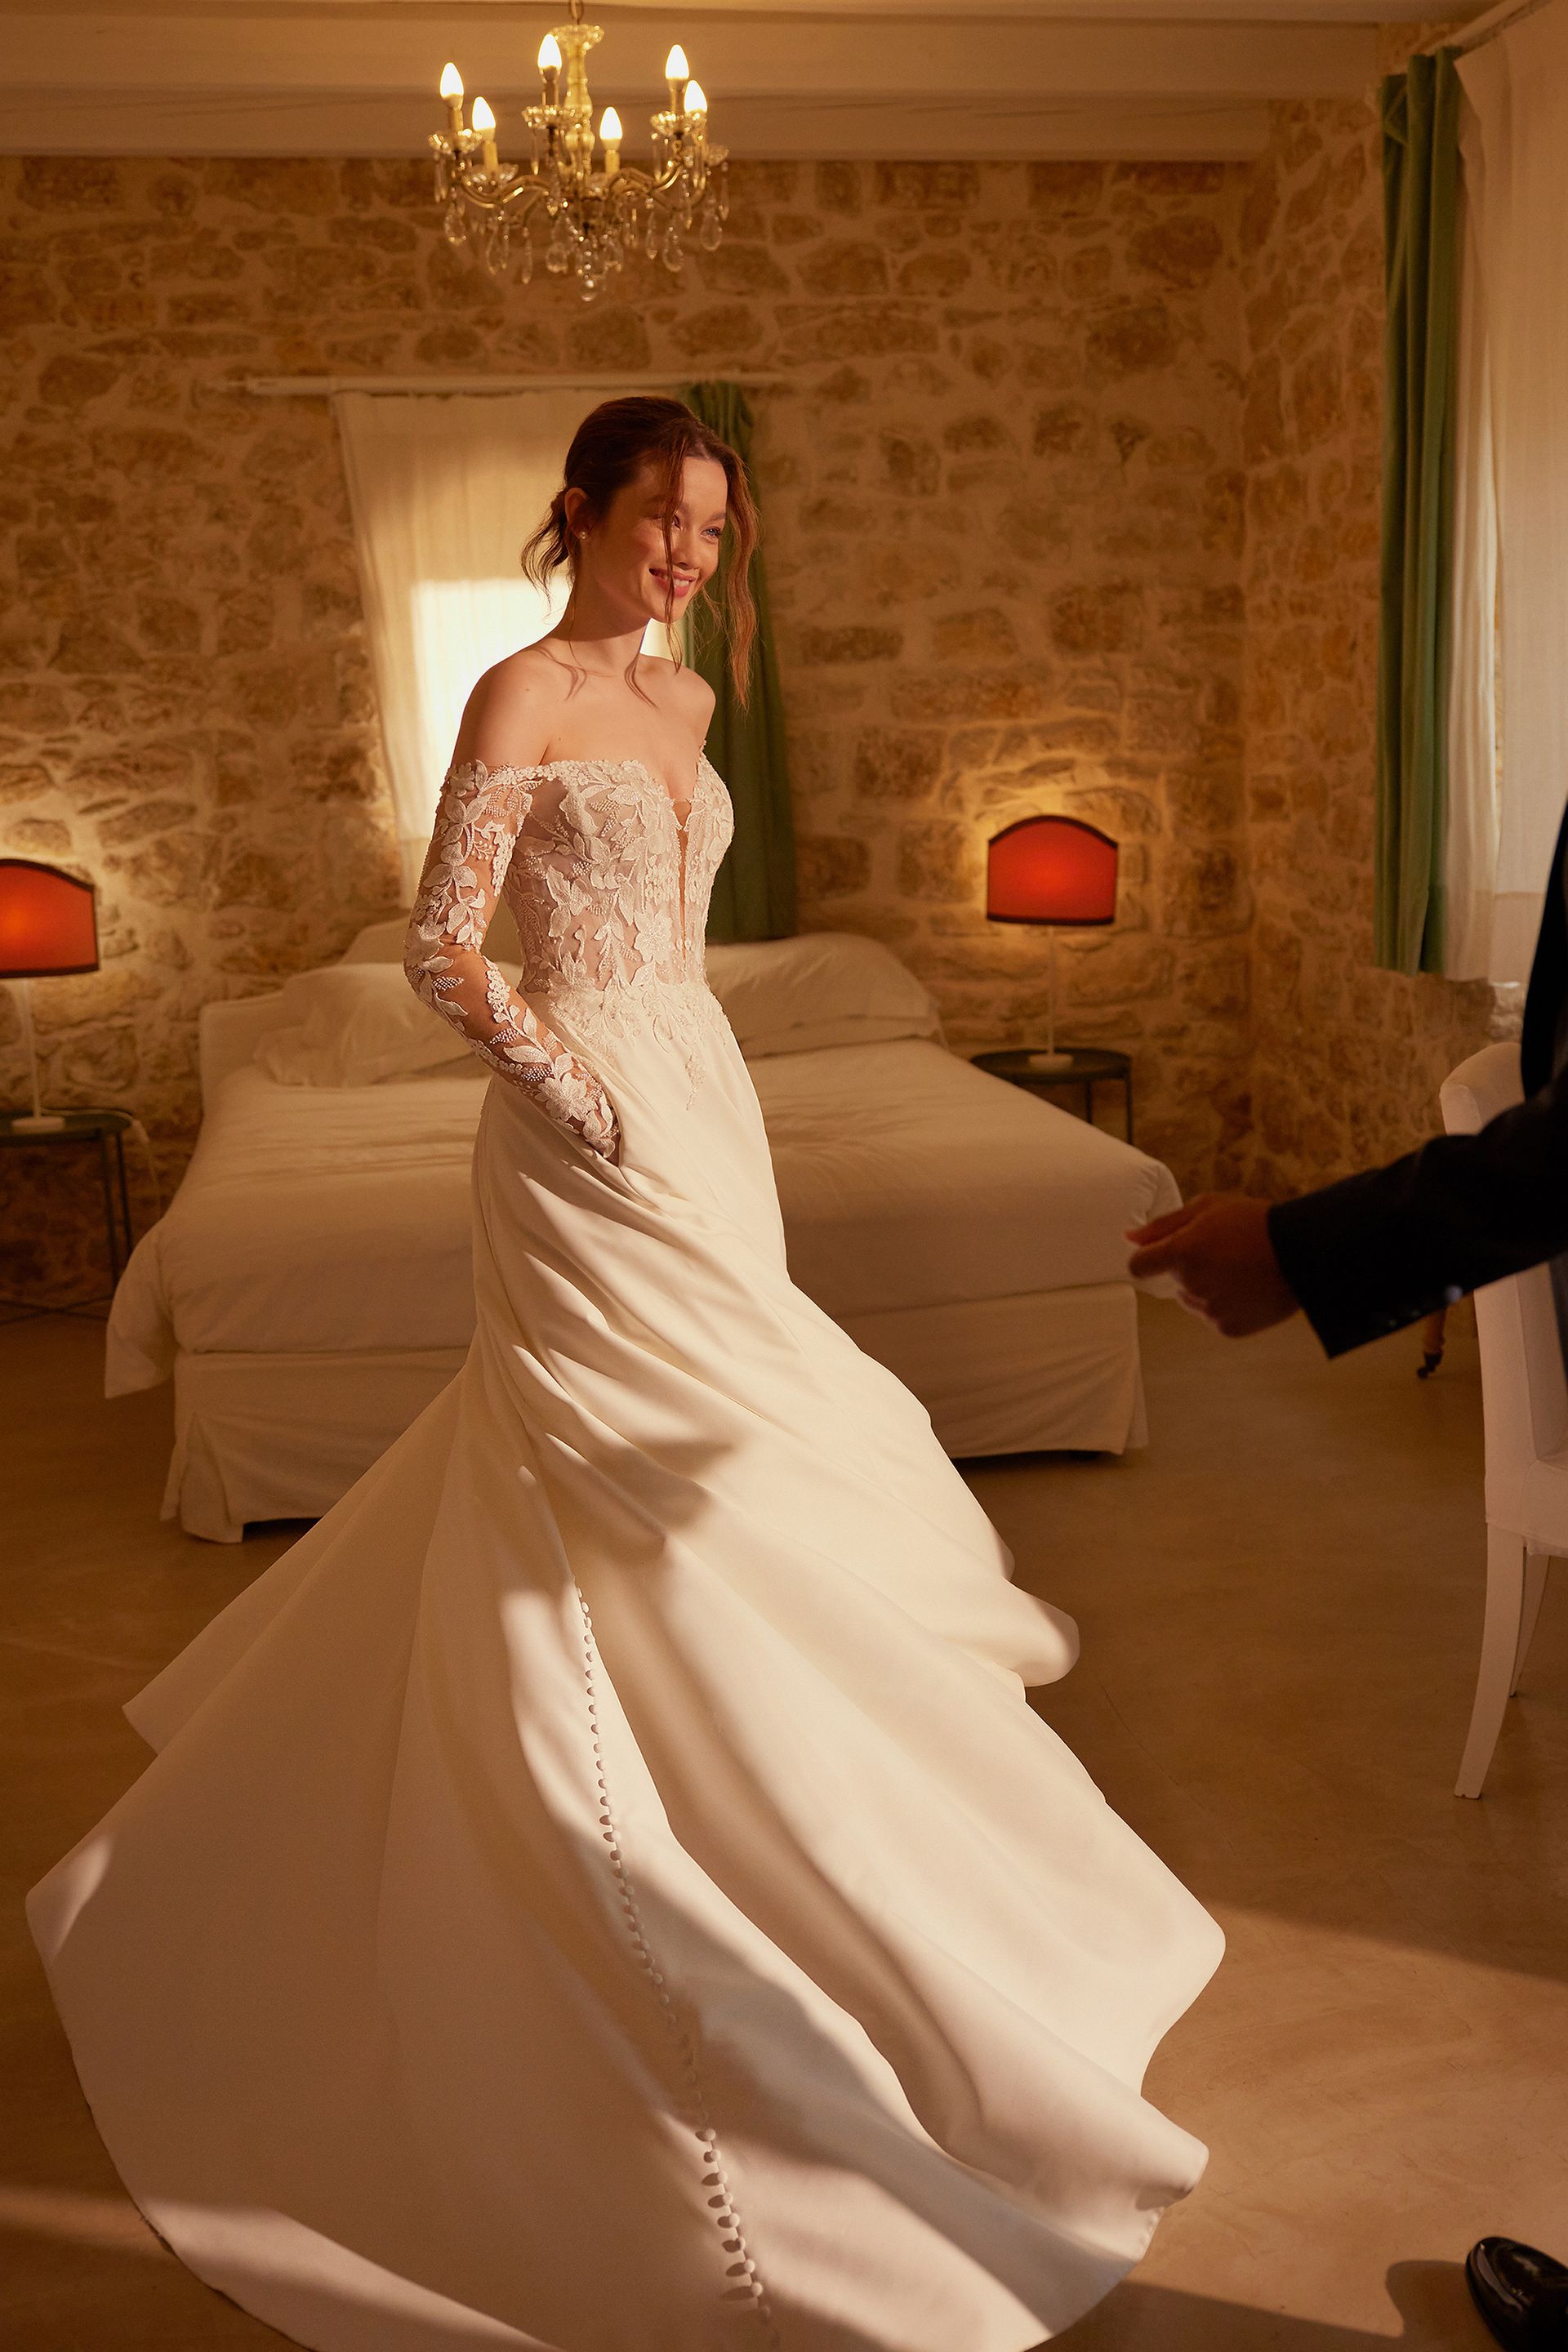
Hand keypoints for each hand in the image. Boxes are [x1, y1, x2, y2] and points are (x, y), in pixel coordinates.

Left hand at [1126, 1195, 1298, 1337]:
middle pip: (1173, 1278)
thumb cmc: (1254, 1222)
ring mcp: (1209, 1309)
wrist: (1303, 1253)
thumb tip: (1130, 1238)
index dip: (1146, 1259)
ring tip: (1238, 1269)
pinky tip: (1246, 1287)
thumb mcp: (1207, 1208)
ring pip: (1190, 1298)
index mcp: (1182, 1253)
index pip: (1138, 1266)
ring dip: (1204, 1286)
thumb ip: (1163, 1225)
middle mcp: (1191, 1285)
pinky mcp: (1227, 1328)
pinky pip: (1212, 1315)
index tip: (1160, 1255)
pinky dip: (1224, 1304)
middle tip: (1223, 1250)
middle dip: (1188, 1265)